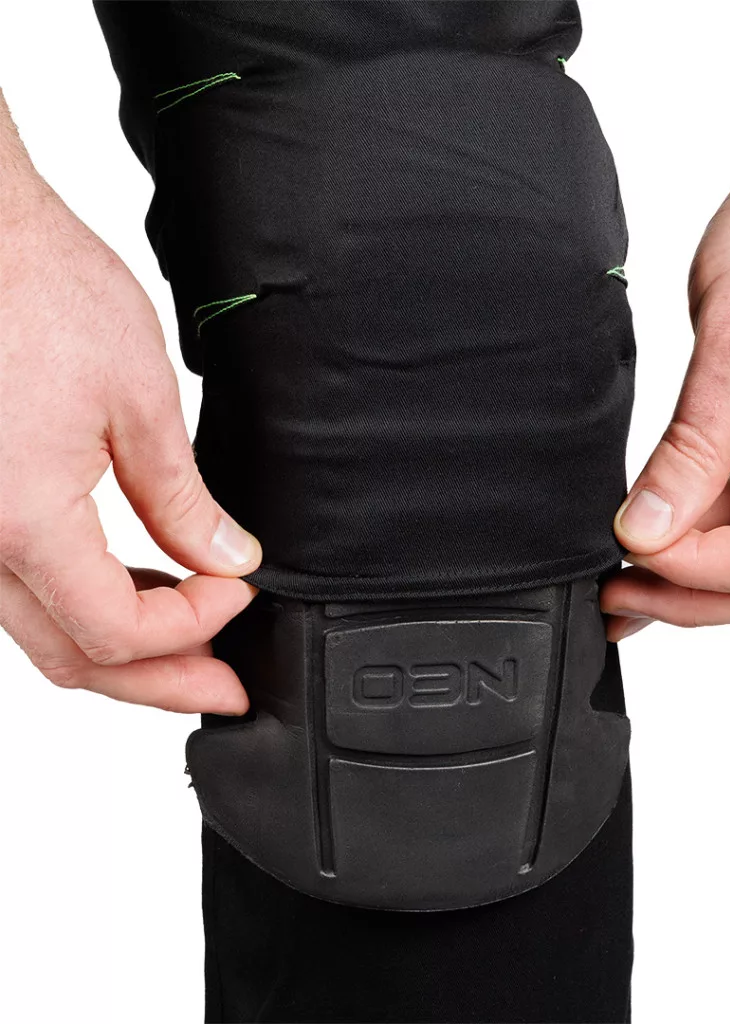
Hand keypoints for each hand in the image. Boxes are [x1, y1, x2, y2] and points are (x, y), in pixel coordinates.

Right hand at [0, 180, 261, 711]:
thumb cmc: (39, 289)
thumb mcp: (138, 400)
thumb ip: (183, 500)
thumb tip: (225, 557)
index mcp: (19, 520)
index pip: (114, 632)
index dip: (192, 630)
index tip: (241, 596)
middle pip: (74, 657)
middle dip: (161, 680)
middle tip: (225, 688)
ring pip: (46, 634)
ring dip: (125, 650)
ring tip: (196, 645)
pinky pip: (25, 591)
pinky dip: (87, 606)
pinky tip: (140, 592)